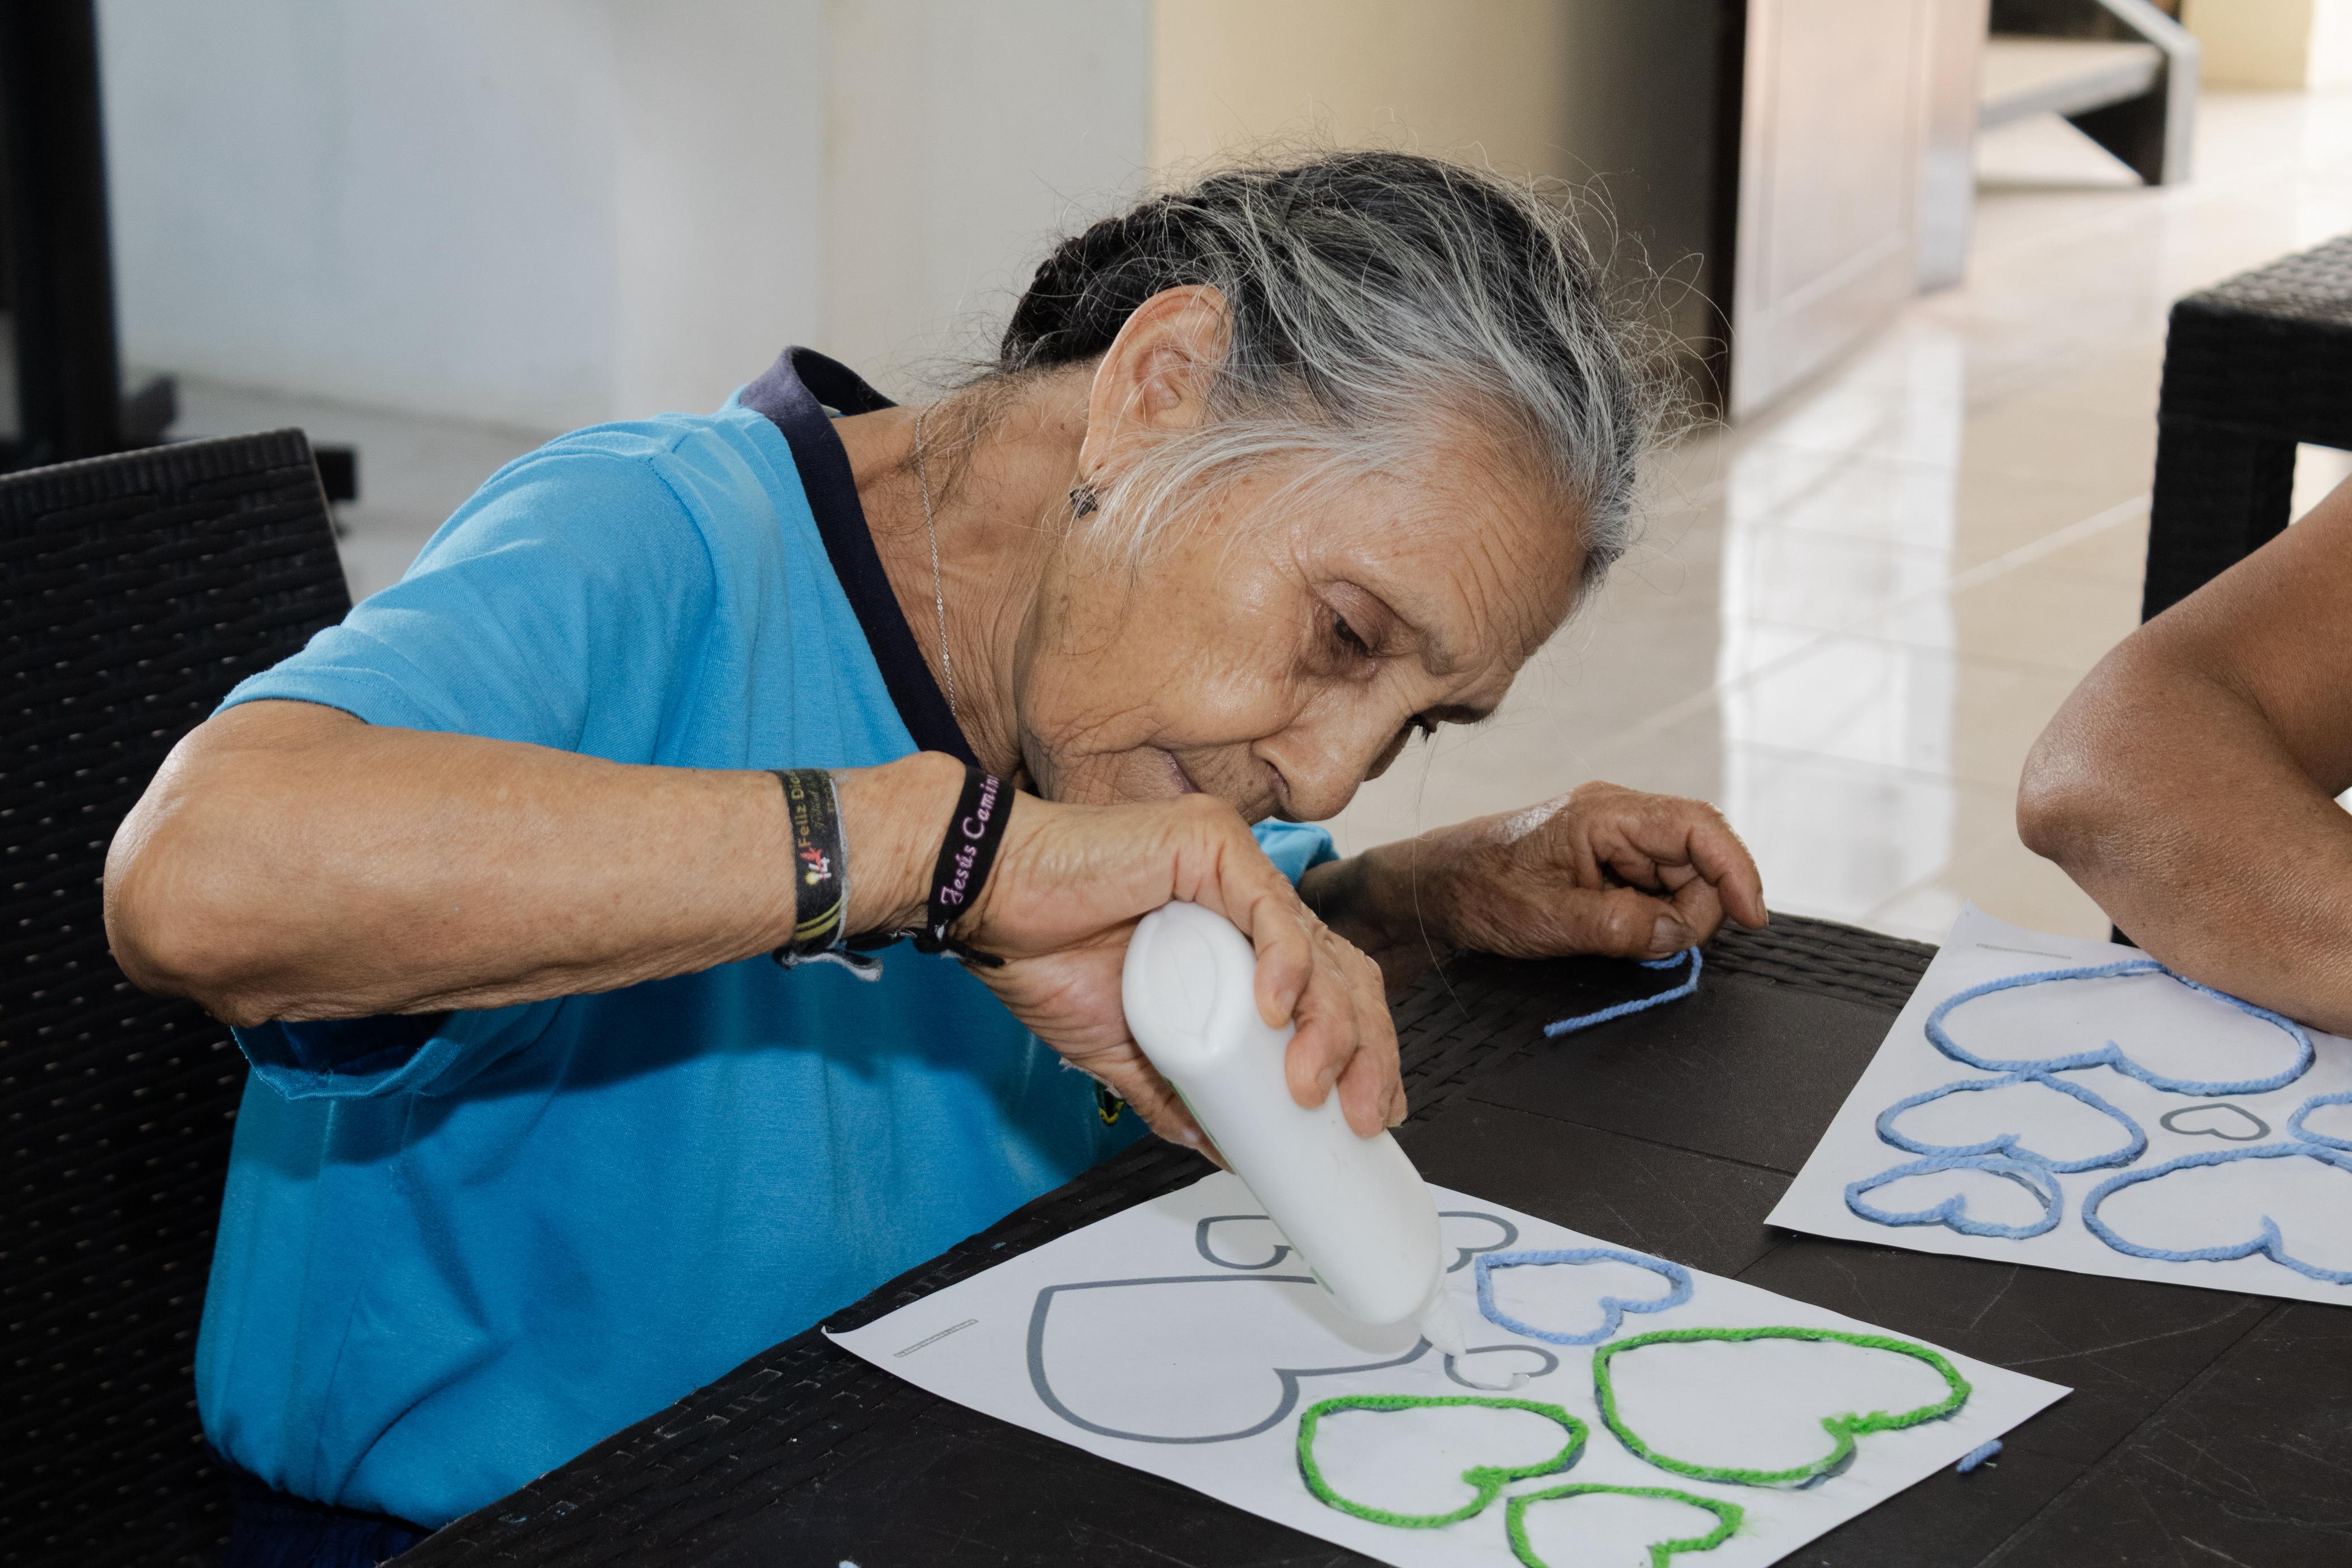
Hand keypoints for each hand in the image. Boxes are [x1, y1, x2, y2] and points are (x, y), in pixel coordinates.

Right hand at [913, 781, 1403, 1153]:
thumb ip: (1175, 1094)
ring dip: (1330, 1024)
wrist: (984, 905)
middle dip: (1368, 1051)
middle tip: (1365, 1115)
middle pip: (1345, 974)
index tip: (1373, 1112)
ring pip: (1318, 947)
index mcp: (1242, 941)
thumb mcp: (1125, 1051)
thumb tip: (1224, 1149)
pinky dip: (1285, 962)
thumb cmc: (1044, 954)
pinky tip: (1276, 1010)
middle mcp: (1250, 899)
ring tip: (1308, 1083)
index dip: (1366, 1050)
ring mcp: (1236, 868)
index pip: (1332, 991)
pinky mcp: (1210, 844)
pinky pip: (1267, 908)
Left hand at [1435, 783, 1766, 959]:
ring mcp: (1616, 840)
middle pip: (1698, 859)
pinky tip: (1614, 932)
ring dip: (1667, 917)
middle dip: (1693, 908)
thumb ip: (1619, 926)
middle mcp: (1618, 818)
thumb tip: (1679, 932)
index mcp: (1606, 813)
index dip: (1736, 870)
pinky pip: (1654, 891)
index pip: (1699, 827)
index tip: (1751, 916)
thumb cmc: (1477, 889)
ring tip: (1613, 936)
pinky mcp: (1610, 864)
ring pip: (1679, 880)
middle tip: (1650, 944)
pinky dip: (1649, 918)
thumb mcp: (1547, 918)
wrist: (1434, 887)